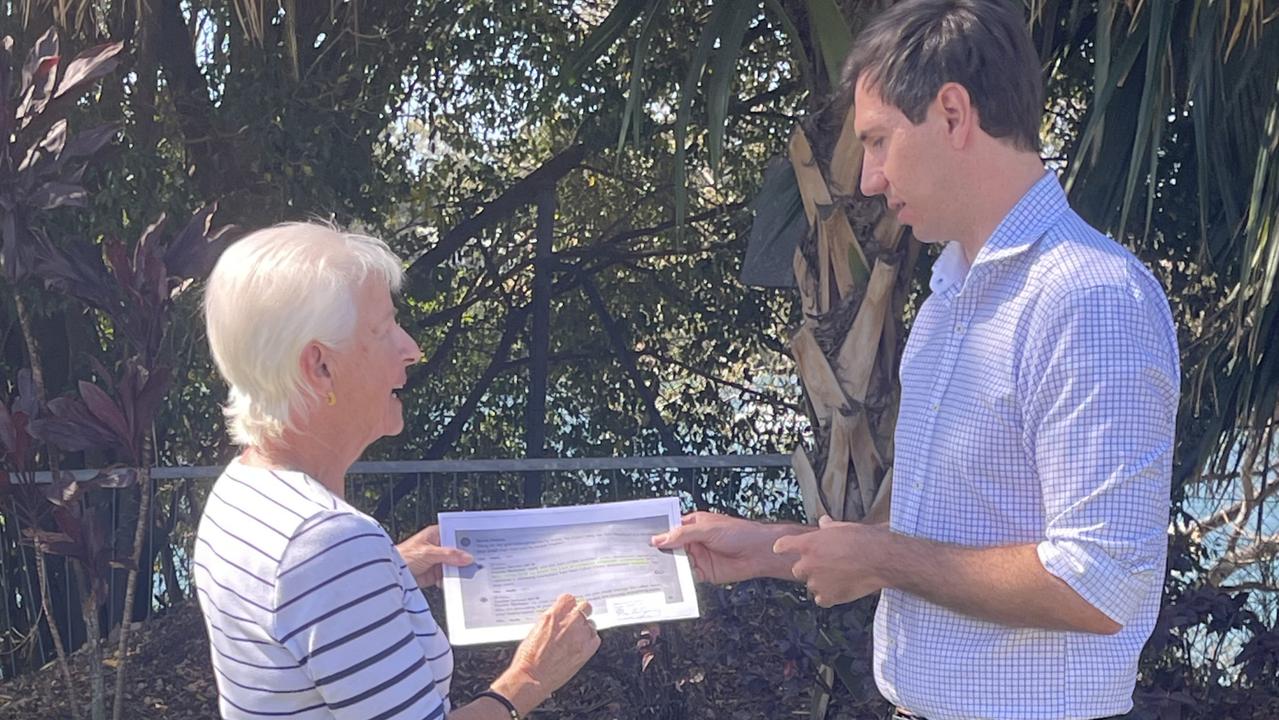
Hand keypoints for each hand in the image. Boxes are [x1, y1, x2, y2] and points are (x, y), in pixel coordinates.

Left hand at [396, 525, 471, 587]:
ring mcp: (437, 561)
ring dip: (459, 570)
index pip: (455, 534)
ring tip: (469, 573)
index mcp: (436, 534)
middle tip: (476, 562)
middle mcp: (438, 547)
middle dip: (465, 557)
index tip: (478, 544)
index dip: (466, 539)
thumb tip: (467, 557)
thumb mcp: (428, 553)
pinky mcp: (434, 574)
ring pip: (454, 564)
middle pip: (457, 551)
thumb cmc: (403, 557)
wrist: (390, 575)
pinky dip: (452, 579)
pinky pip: (449, 576)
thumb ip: (449, 555)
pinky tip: (457, 581)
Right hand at [498, 594, 600, 707]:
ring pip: (591, 623)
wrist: (532, 678)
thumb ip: (549, 621)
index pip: (569, 598)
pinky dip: (590, 641)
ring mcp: (579, 636)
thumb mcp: (534, 631)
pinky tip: (582, 646)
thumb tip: (556, 618)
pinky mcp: (586, 650)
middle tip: (576, 621)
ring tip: (576, 638)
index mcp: (552, 616)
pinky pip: (596, 638)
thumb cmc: (528, 658)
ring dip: (585, 628)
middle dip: (580, 612)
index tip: (568, 608)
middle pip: (584, 607)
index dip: (568, 604)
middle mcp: (568, 622)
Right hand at [651, 511, 801, 583]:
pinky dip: (680, 581)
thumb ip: (682, 535)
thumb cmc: (740, 533)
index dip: (656, 535)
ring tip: (653, 572)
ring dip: (667, 568)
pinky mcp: (704, 573)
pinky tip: (671, 582)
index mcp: (692, 525)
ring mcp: (698, 558)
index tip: (641, 541)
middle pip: (670, 548)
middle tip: (642, 559)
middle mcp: (693, 542)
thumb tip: (659, 539)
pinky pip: (687, 577)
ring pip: (676, 564)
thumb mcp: (707, 529)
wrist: (759, 552)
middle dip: (658, 554)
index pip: (669, 529)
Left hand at [772, 516, 888, 606]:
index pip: (784, 545)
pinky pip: (821, 600)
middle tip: (827, 566)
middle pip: (798, 570)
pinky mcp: (827, 597)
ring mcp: (816, 582)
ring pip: (811, 586)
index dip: (783, 547)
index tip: (779, 549)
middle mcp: (807, 563)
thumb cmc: (862, 539)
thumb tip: (824, 521)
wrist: (879, 559)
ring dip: (820, 583)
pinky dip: (828, 597)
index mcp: (808, 543)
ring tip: (840, 578)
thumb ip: (828, 527)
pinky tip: (841, 590)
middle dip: (809, 569)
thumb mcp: (843, 527)